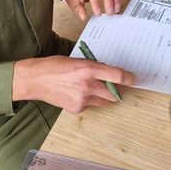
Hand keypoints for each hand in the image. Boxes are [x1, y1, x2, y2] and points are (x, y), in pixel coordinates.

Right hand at [13, 56, 137, 112]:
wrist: (36, 80)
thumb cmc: (54, 66)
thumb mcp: (77, 61)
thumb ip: (93, 67)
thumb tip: (107, 73)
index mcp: (88, 69)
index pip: (116, 76)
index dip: (128, 78)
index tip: (134, 79)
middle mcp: (87, 85)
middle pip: (113, 93)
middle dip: (116, 90)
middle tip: (115, 85)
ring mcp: (82, 99)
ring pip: (103, 101)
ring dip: (102, 95)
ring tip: (89, 87)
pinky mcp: (77, 108)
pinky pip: (90, 105)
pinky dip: (89, 100)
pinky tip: (76, 93)